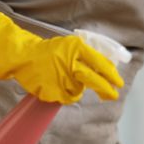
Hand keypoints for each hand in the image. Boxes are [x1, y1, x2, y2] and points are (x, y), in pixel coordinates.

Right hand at [0, 12, 123, 103]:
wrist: (24, 56)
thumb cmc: (51, 51)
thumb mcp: (71, 46)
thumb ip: (88, 56)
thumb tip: (108, 69)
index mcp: (77, 48)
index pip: (100, 63)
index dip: (111, 75)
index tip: (119, 83)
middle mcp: (70, 62)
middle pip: (93, 79)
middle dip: (106, 89)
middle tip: (113, 95)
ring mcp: (60, 77)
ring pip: (78, 90)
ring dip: (77, 88)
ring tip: (66, 79)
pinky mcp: (51, 89)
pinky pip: (65, 97)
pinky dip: (65, 94)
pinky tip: (57, 85)